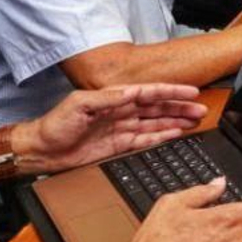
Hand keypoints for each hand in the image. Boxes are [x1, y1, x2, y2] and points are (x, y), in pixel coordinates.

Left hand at [15, 84, 205, 174]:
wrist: (42, 150)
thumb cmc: (55, 125)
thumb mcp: (79, 104)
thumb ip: (108, 98)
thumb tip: (133, 91)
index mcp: (113, 97)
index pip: (149, 92)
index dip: (171, 92)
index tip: (191, 92)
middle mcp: (120, 111)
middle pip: (157, 108)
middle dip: (180, 107)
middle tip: (200, 109)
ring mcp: (121, 128)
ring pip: (155, 123)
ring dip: (175, 121)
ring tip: (195, 120)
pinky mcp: (119, 145)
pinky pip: (146, 139)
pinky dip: (162, 136)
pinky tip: (175, 134)